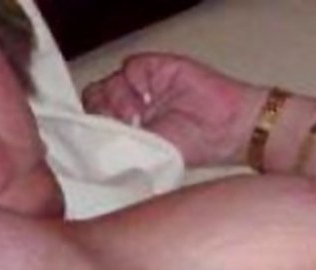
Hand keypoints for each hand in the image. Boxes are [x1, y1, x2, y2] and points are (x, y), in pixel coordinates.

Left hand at [82, 53, 266, 167]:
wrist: (224, 129)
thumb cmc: (193, 148)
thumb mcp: (149, 157)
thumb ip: (121, 148)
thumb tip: (94, 148)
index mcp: (127, 129)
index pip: (93, 120)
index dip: (91, 126)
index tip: (99, 138)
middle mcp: (132, 105)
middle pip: (95, 97)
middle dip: (101, 112)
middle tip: (119, 126)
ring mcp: (142, 85)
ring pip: (110, 81)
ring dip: (118, 99)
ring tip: (138, 117)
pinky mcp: (155, 68)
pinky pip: (131, 67)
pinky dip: (135, 81)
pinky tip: (148, 98)